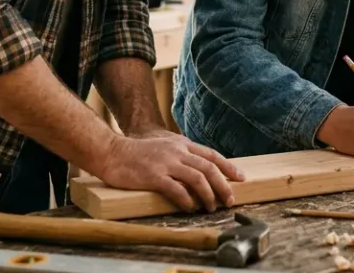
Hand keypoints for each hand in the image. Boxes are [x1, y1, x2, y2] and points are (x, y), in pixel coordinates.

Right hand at [97, 131, 244, 212]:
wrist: (112, 152)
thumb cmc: (137, 152)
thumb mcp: (164, 146)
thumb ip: (181, 154)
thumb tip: (199, 169)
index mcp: (182, 145)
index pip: (212, 155)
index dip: (229, 167)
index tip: (241, 178)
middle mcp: (177, 152)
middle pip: (209, 168)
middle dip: (223, 185)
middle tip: (230, 200)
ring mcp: (166, 163)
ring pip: (197, 179)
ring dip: (208, 195)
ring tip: (212, 207)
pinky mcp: (154, 176)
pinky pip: (177, 190)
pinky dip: (187, 201)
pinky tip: (190, 208)